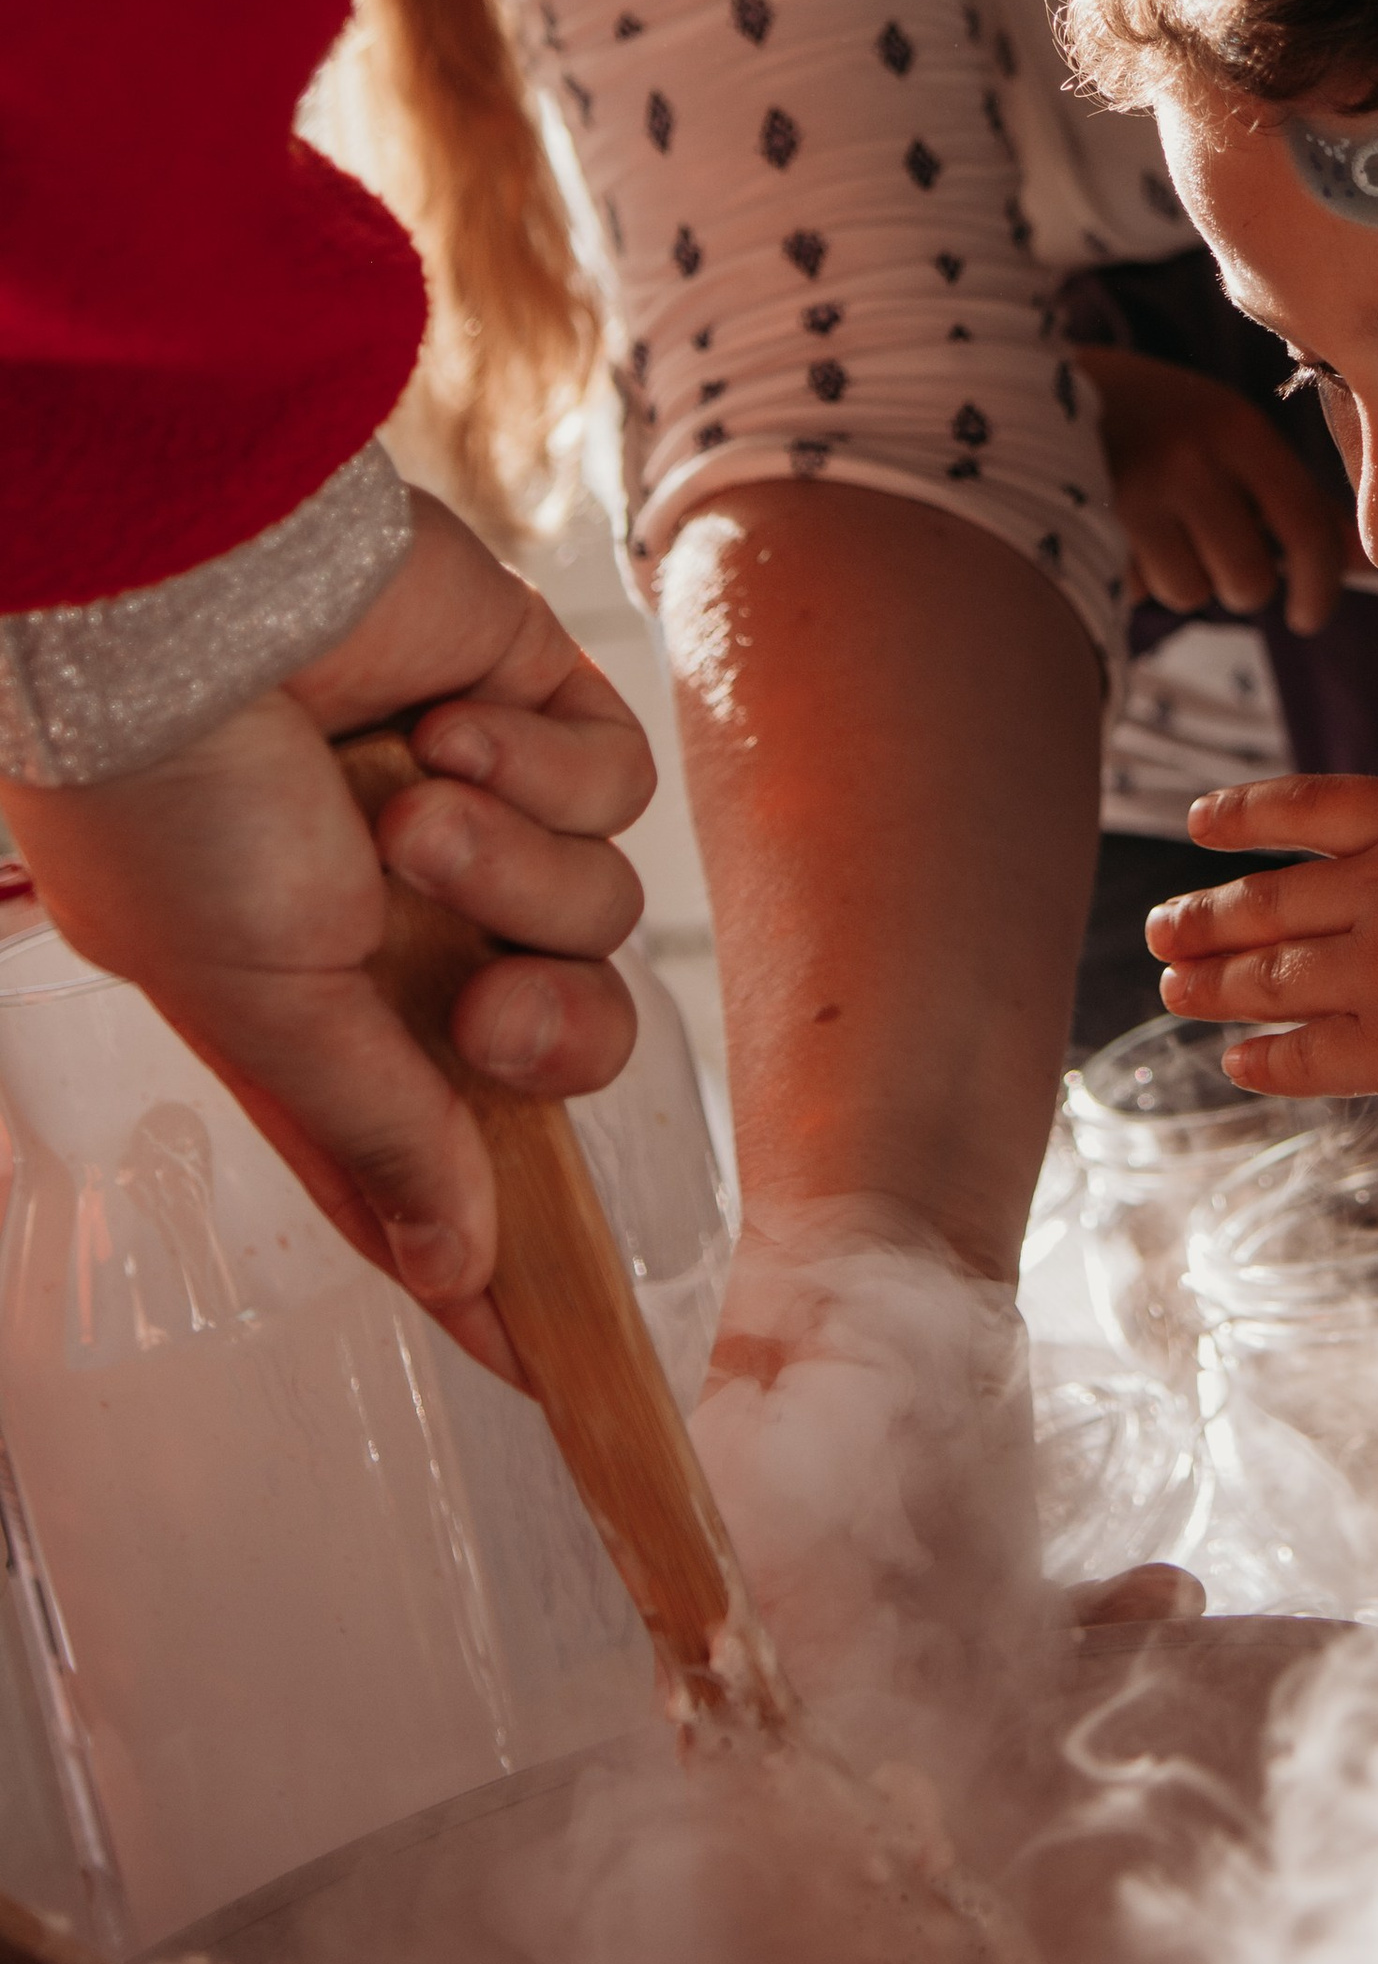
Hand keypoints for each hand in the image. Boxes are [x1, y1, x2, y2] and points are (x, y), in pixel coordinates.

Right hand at [4, 487, 653, 1384]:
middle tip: (486, 1005)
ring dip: (513, 867)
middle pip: (560, 1048)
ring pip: (599, 915)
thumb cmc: (176, 802)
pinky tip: (451, 722)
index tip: (558, 1366)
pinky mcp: (531, 707)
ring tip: (415, 803)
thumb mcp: (258, 1000)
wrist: (190, 597)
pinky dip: (543, 767)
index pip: (419, 1165)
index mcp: (307, 1006)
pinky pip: (615, 786)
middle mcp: (401, 920)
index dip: (483, 1258)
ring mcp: (475, 811)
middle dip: (547, 1041)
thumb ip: (374, 1129)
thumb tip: (456, 1261)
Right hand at [1076, 348, 1347, 633]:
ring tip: (1160, 529)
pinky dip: (1139, 577)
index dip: (1320, 586)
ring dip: (1184, 579)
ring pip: (1192, 593)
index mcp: (1237, 428)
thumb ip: (1293, 498)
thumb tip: (1364, 566)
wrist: (1032, 385)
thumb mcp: (1228, 435)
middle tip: (1218, 552)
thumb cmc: (1158, 419)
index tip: (1312, 614)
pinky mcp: (1085, 527)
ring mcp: (1132, 495)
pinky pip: (1140, 590)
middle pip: (1248, 580)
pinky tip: (1122, 530)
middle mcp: (1188, 459)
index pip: (1307, 528)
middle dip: (1242, 584)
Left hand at [1149, 772, 1377, 1107]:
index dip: (1244, 816)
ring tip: (1174, 989)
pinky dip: (1264, 1059)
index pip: (1308, 807)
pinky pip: (1306, 1055)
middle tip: (1162, 928)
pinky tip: (1238, 1061)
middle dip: (1204, 916)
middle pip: (1267, 901)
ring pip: (1270, 978)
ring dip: (1214, 985)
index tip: (1200, 824)